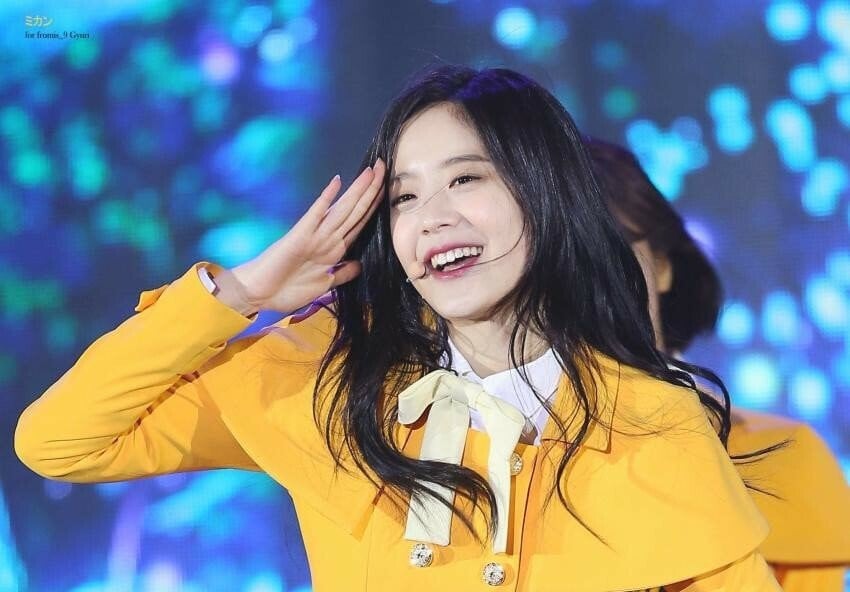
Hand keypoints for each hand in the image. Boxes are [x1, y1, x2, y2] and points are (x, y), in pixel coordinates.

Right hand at [226, 159, 385, 313]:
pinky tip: (336, 182)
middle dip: (372, 189)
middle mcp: (328, 239)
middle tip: (385, 165)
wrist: (258, 294)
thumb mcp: (323, 285)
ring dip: (358, 190)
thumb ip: (342, 274)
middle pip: (356, 210)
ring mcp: (315, 236)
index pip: (360, 222)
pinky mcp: (299, 236)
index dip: (374, 204)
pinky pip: (316, 214)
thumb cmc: (286, 289)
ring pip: (343, 210)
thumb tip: (359, 265)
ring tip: (372, 170)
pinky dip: (326, 199)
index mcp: (335, 249)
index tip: (387, 186)